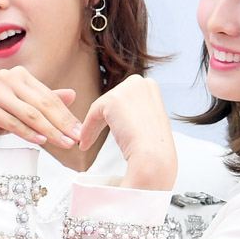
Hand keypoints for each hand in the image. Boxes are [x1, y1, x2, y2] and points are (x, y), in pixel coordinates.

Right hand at [0, 66, 81, 149]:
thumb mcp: (22, 106)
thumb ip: (45, 100)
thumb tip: (73, 94)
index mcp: (20, 75)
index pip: (49, 97)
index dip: (66, 115)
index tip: (81, 131)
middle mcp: (8, 78)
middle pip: (42, 105)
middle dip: (62, 124)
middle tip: (76, 139)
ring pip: (30, 114)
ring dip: (49, 131)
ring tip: (64, 143)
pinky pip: (12, 122)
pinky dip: (28, 133)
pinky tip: (41, 142)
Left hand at [79, 75, 176, 189]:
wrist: (154, 156)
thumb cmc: (153, 147)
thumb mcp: (148, 121)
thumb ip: (135, 113)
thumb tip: (121, 117)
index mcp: (149, 86)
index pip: (125, 98)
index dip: (115, 116)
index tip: (110, 132)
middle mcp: (139, 83)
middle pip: (112, 100)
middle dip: (102, 120)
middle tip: (91, 138)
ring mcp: (126, 89)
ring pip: (101, 107)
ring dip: (93, 126)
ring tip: (87, 143)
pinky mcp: (112, 99)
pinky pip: (93, 113)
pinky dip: (88, 128)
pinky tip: (85, 143)